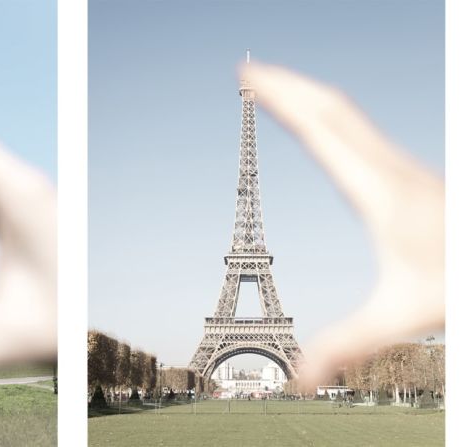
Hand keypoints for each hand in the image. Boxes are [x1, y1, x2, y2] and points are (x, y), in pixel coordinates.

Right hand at [240, 63, 443, 390]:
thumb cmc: (460, 280)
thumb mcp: (401, 316)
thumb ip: (346, 344)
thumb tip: (296, 378)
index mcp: (379, 191)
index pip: (322, 131)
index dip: (283, 100)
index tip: (249, 77)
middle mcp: (390, 168)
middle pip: (332, 108)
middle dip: (286, 84)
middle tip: (247, 68)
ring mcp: (402, 166)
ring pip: (348, 113)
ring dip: (307, 94)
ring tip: (274, 87)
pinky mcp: (407, 173)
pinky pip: (359, 128)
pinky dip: (328, 112)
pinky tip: (321, 124)